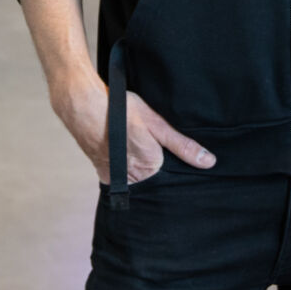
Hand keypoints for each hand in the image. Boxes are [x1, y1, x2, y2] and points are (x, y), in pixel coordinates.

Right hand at [52, 73, 215, 183]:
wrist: (82, 106)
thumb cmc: (120, 111)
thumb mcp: (156, 123)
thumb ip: (182, 146)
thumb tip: (209, 162)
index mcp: (150, 168)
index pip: (171, 180)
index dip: (176, 170)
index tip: (178, 161)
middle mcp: (133, 179)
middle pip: (154, 182)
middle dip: (159, 173)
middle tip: (155, 150)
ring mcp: (116, 178)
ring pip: (138, 181)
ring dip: (141, 171)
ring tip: (140, 151)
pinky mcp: (103, 174)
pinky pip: (121, 180)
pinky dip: (126, 171)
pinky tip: (127, 154)